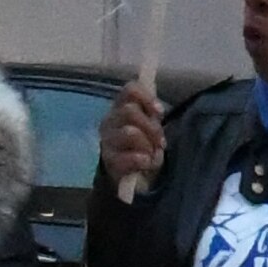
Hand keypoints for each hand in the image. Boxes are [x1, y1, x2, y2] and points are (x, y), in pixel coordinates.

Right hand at [98, 75, 167, 200]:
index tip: (160, 112)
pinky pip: (130, 156)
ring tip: (152, 154)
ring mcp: (106, 141)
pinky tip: (145, 163)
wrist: (131, 176)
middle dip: (151, 127)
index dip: (147, 98)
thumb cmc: (142, 145)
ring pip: (130, 132)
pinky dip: (143, 160)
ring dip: (148, 145)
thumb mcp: (150, 127)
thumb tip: (158, 109)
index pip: (129, 90)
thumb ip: (152, 114)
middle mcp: (109, 120)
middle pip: (129, 111)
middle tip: (160, 141)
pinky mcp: (108, 161)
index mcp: (120, 107)